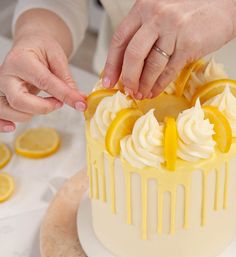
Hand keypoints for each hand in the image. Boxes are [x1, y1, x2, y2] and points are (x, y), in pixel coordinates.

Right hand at [0, 33, 85, 131]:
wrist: (28, 46)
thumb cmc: (42, 50)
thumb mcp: (57, 57)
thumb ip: (66, 80)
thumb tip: (79, 100)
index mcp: (21, 60)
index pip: (44, 81)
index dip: (64, 95)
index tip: (80, 103)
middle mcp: (6, 75)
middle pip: (19, 100)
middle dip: (43, 108)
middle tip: (59, 103)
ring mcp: (0, 87)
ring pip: (9, 110)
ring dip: (30, 115)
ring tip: (45, 105)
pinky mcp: (0, 97)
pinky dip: (2, 124)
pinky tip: (12, 127)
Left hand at [103, 0, 235, 98]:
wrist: (224, 5)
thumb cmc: (190, 11)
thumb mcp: (161, 13)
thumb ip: (144, 32)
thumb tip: (128, 63)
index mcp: (144, 7)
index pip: (120, 39)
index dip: (111, 63)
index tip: (108, 80)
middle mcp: (156, 16)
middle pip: (132, 55)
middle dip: (127, 78)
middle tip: (126, 91)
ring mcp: (173, 30)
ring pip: (151, 66)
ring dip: (144, 85)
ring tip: (140, 95)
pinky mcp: (188, 44)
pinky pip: (168, 71)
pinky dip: (159, 85)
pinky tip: (154, 92)